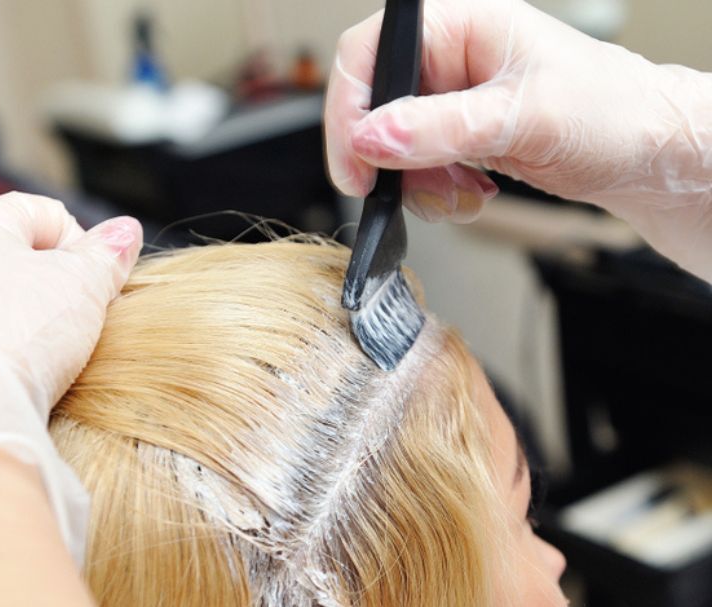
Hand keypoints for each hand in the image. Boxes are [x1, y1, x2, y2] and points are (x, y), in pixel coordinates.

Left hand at [0, 193, 142, 606]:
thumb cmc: (19, 337)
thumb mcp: (82, 290)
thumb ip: (104, 259)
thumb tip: (127, 235)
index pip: (36, 217)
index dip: (82, 248)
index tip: (109, 287)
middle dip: (38, 292)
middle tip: (79, 330)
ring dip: (1, 336)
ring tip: (42, 373)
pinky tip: (0, 404)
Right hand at [325, 0, 711, 277]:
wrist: (644, 154)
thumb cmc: (610, 112)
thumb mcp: (522, 118)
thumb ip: (440, 128)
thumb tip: (371, 137)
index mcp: (462, 25)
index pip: (369, 53)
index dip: (350, 110)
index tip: (357, 165)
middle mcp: (450, 59)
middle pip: (373, 107)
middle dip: (387, 160)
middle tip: (408, 191)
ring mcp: (452, 100)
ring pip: (390, 147)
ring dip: (416, 184)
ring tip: (461, 193)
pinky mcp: (457, 135)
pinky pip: (415, 168)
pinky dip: (434, 192)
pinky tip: (471, 192)